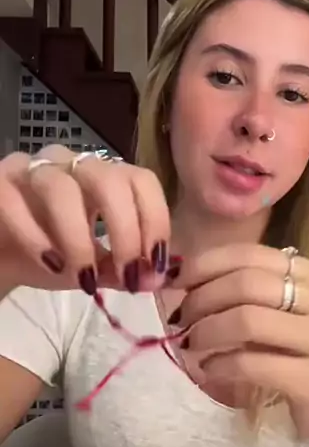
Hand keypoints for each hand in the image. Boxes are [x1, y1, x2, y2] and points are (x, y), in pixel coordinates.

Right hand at [0, 144, 170, 294]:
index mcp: (103, 178)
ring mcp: (31, 169)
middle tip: (126, 274)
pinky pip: (14, 200)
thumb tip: (156, 280)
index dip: (155, 220)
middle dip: (124, 230)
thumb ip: (122, 272)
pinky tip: (50, 264)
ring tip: (83, 278)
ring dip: (79, 238)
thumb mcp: (93, 268)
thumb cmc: (52, 256)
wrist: (2, 259)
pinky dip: (35, 237)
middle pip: (108, 178)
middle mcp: (71, 165)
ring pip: (61, 187)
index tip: (155, 265)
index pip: (141, 181)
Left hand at [171, 242, 308, 444]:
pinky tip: (210, 369)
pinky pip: (253, 362)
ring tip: (191, 343)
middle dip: (203, 299)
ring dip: (207, 331)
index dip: (207, 264)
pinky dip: (221, 364)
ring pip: (248, 319)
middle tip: (182, 318)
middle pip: (247, 283)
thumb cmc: (302, 356)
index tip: (178, 281)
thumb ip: (246, 292)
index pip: (252, 254)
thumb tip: (185, 279)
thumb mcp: (280, 315)